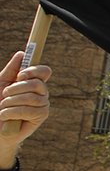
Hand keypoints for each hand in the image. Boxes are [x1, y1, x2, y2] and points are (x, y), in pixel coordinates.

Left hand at [0, 51, 51, 165]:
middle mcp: (41, 92)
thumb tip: (22, 54)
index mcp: (33, 82)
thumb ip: (11, 70)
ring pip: (30, 97)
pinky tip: (5, 116)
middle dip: (16, 88)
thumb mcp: (1, 84)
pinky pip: (28, 110)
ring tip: (2, 107)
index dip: (34, 70)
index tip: (20, 75)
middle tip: (4, 94)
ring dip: (10, 102)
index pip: (44, 72)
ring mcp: (43, 104)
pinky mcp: (41, 116)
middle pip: (37, 84)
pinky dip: (11, 112)